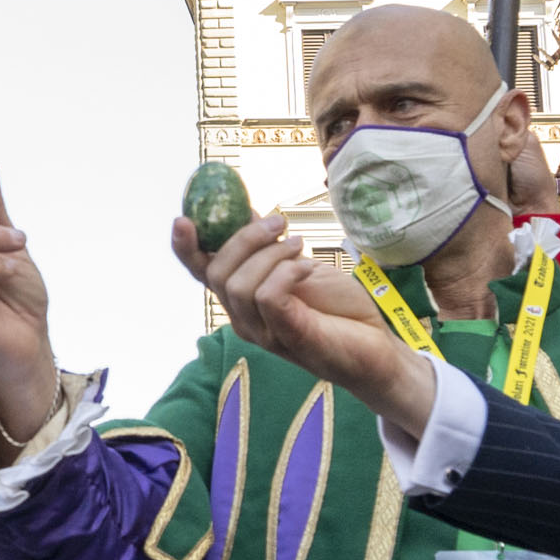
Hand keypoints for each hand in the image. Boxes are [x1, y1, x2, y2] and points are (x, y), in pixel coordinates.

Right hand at [177, 216, 438, 434]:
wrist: (376, 347)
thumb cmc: (338, 309)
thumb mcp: (299, 266)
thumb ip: (270, 249)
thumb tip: (248, 212)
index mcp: (241, 298)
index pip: (200, 273)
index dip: (185, 247)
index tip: (183, 219)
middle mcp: (243, 318)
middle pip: (216, 273)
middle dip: (244, 238)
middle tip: (280, 222)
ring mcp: (263, 332)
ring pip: (239, 285)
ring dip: (271, 254)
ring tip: (300, 246)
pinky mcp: (287, 337)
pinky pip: (268, 297)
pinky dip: (286, 272)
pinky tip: (308, 267)